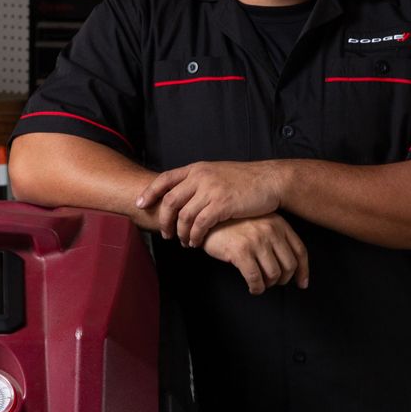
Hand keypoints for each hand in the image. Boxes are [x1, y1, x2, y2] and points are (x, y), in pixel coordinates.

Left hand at [137, 160, 283, 245]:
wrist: (270, 180)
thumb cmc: (245, 180)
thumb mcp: (217, 173)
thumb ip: (199, 181)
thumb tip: (183, 193)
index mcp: (197, 168)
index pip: (165, 179)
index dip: (149, 192)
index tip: (140, 204)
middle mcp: (200, 177)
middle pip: (170, 201)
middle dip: (164, 220)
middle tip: (165, 234)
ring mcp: (211, 190)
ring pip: (184, 216)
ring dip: (181, 233)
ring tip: (184, 242)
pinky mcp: (222, 204)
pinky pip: (200, 225)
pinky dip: (195, 236)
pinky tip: (197, 243)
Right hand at [200, 214, 308, 293]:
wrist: (207, 220)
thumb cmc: (232, 224)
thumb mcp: (258, 223)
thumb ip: (274, 237)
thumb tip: (289, 266)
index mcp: (278, 223)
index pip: (300, 251)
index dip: (303, 271)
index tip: (301, 283)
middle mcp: (271, 231)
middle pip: (289, 266)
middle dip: (282, 280)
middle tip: (272, 283)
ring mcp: (256, 241)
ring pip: (274, 274)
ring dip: (268, 285)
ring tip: (260, 285)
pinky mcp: (241, 251)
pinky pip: (255, 279)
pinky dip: (256, 288)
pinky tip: (252, 288)